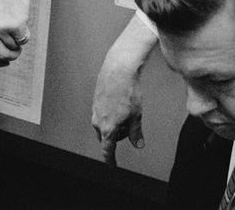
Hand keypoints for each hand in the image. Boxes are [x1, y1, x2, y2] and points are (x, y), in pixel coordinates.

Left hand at [0, 0, 31, 66]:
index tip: (4, 63)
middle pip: (0, 56)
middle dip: (10, 56)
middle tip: (16, 51)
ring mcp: (1, 29)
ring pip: (13, 48)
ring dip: (18, 43)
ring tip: (17, 30)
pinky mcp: (15, 25)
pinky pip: (23, 40)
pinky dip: (25, 34)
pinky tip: (22, 23)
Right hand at [92, 15, 157, 163]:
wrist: (119, 69)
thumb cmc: (128, 91)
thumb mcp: (137, 115)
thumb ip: (136, 132)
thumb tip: (138, 144)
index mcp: (107, 128)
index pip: (107, 150)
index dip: (110, 160)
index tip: (112, 165)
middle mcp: (98, 121)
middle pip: (106, 137)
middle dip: (118, 136)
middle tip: (130, 125)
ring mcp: (95, 110)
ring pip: (104, 124)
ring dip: (115, 124)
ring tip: (127, 110)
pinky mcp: (96, 100)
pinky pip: (103, 113)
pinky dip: (112, 112)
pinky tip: (121, 101)